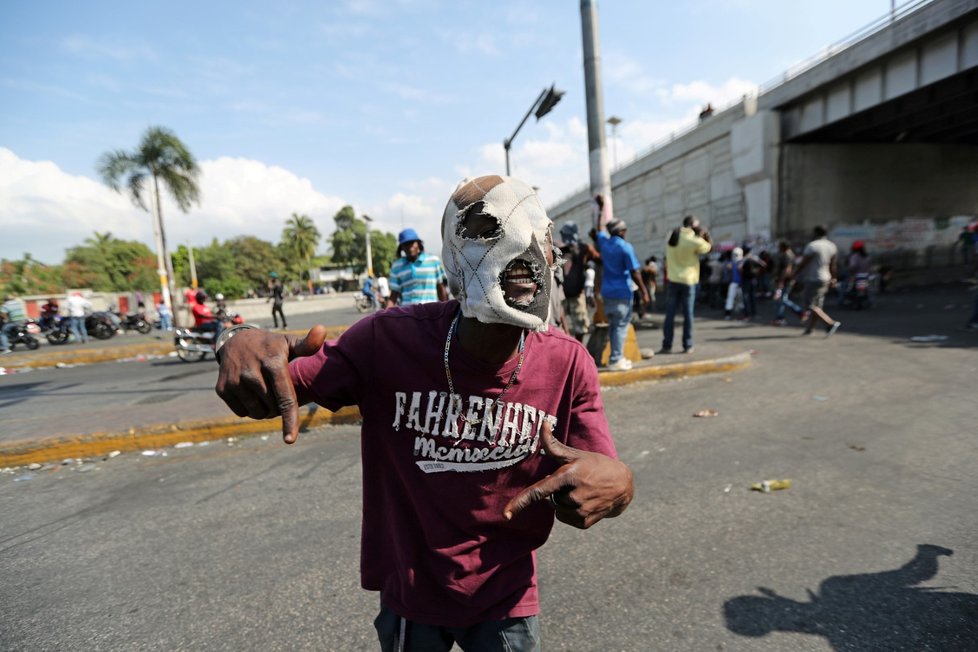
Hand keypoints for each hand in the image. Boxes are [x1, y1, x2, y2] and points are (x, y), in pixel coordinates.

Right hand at [215, 326, 326, 443]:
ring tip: (265, 392)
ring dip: (265, 409)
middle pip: (272, 408)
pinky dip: (250, 408)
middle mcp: (251, 373)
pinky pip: (242, 412)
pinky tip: (250, 392)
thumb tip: (323, 330)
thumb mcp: (288, 343)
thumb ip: (307, 344)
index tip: (290, 440)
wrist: (235, 341)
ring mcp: (235, 381)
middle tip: (277, 390)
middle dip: (279, 407)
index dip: (289, 420)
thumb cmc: (270, 346)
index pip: (285, 397)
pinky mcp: (223, 389)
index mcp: (272, 362)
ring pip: (257, 413)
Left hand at [503, 422, 633, 528]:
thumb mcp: (575, 454)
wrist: (622, 485)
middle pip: (550, 498)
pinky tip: (586, 501)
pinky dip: (572, 511)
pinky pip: (566, 518)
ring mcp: (580, 512)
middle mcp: (573, 497)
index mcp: (567, 478)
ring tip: (582, 491)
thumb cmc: (595, 465)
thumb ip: (554, 444)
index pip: (539, 492)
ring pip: (557, 508)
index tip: (506, 514)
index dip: (520, 502)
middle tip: (576, 482)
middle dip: (557, 491)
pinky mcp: (584, 523)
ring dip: (564, 501)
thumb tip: (543, 424)